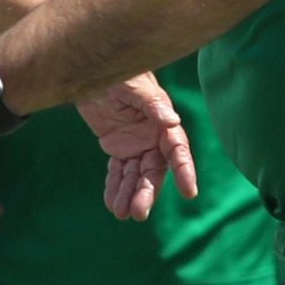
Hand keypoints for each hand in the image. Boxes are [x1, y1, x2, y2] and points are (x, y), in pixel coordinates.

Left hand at [75, 74, 200, 222]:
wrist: (94, 71)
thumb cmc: (120, 74)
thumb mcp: (134, 86)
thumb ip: (152, 104)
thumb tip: (173, 121)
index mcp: (163, 122)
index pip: (178, 150)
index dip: (184, 170)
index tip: (190, 192)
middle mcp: (154, 137)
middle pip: (154, 171)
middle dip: (148, 192)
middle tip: (138, 213)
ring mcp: (136, 144)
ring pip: (136, 176)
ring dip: (129, 194)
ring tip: (120, 213)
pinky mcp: (119, 148)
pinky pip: (118, 172)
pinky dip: (115, 187)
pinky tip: (112, 204)